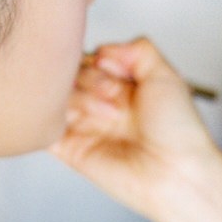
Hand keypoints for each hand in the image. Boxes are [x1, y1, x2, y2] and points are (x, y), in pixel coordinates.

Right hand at [49, 37, 219, 220]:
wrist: (176, 173)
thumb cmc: (178, 133)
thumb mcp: (166, 77)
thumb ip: (138, 50)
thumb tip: (102, 49)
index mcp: (121, 88)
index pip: (89, 60)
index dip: (98, 62)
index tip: (115, 72)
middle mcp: (100, 105)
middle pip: (69, 75)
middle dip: (90, 80)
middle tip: (113, 95)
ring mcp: (84, 126)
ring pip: (55, 97)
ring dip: (80, 99)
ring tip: (107, 116)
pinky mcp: (70, 149)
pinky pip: (43, 128)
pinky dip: (51, 118)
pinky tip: (77, 120)